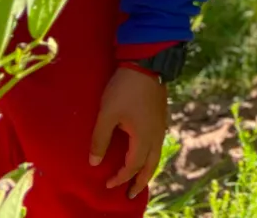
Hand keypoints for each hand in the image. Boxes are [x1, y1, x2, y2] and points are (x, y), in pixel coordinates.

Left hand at [89, 66, 168, 198]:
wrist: (147, 62)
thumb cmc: (124, 89)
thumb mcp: (107, 114)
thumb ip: (100, 140)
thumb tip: (94, 163)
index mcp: (143, 137)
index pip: (132, 166)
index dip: (120, 178)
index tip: (107, 184)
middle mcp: (156, 134)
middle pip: (151, 165)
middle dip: (141, 181)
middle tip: (131, 194)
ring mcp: (161, 123)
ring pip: (157, 153)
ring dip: (148, 168)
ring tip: (139, 177)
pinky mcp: (161, 114)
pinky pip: (158, 142)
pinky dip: (151, 154)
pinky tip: (145, 151)